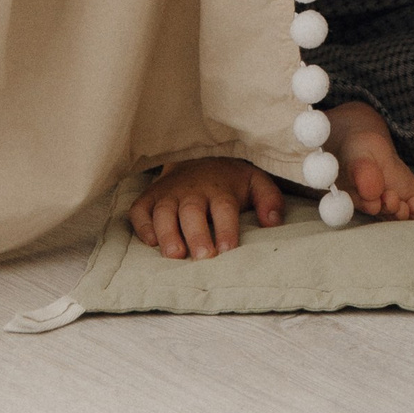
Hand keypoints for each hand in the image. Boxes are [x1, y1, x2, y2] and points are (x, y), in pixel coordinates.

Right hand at [131, 155, 283, 259]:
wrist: (196, 155)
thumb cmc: (228, 180)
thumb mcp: (254, 182)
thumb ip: (269, 199)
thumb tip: (273, 222)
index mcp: (220, 188)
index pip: (224, 207)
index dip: (226, 228)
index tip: (229, 249)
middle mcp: (193, 190)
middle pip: (193, 211)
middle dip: (197, 234)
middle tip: (203, 257)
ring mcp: (168, 194)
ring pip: (164, 212)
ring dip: (168, 233)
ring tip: (175, 255)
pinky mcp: (149, 198)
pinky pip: (140, 210)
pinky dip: (142, 225)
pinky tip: (150, 242)